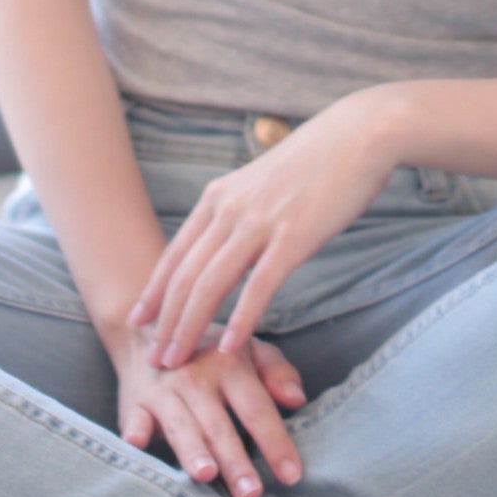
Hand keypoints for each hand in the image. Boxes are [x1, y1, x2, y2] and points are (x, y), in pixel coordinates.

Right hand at [115, 322, 305, 496]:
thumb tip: (297, 399)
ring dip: (193, 450)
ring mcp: (165, 391)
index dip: (275, 442)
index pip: (257, 409)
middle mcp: (197, 378)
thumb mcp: (250, 351)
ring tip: (205, 475)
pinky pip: (135, 419)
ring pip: (182, 427)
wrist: (155, 332)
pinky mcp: (136, 403)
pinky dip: (135, 431)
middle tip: (251, 494)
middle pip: (220, 426)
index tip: (291, 475)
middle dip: (235, 461)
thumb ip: (277, 372)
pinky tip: (138, 444)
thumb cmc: (213, 353)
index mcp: (230, 365)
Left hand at [128, 90, 397, 368]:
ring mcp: (260, 223)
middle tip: (153, 360)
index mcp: (218, 197)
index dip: (153, 293)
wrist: (358, 134)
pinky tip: (230, 348)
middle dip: (164, 322)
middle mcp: (229, 209)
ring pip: (210, 285)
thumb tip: (227, 249)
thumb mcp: (260, 183)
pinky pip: (258, 286)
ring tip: (177, 363)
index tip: (137, 323)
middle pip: (184, 276)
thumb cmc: (316, 161)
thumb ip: (238, 214)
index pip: (174, 255)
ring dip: (189, 328)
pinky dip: (240, 320)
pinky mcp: (293, 236)